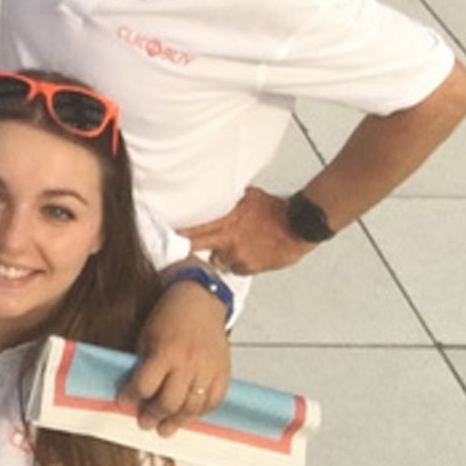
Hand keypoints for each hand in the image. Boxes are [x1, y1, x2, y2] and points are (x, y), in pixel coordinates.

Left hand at [119, 279, 229, 436]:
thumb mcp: (147, 334)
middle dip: (153, 416)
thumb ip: (143, 362)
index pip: (144, 385)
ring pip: (192, 407)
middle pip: (169, 402)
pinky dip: (200, 413)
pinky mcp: (223, 373)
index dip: (130, 397)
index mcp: (165, 352)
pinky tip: (189, 415)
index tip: (123, 403)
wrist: (201, 300)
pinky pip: (213, 402)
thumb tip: (135, 389)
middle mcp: (188, 364)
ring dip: (177, 421)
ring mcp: (208, 370)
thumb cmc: (170, 315)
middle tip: (145, 422)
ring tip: (165, 428)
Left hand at [180, 187, 312, 275]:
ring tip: (230, 248)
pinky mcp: (250, 266)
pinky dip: (238, 263)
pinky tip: (246, 254)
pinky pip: (236, 268)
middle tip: (180, 249)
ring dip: (220, 255)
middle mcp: (228, 238)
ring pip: (217, 260)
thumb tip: (218, 197)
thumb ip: (230, 202)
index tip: (165, 234)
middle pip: (196, 246)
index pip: (193, 228)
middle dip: (187, 248)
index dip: (178, 233)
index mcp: (226, 219)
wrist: (300, 225)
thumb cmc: (277, 210)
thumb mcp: (249, 198)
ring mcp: (238, 254)